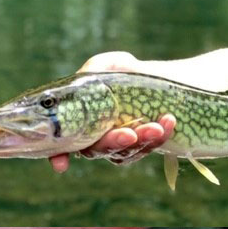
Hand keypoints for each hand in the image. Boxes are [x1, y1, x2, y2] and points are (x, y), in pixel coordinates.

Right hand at [49, 52, 174, 172]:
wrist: (154, 78)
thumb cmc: (121, 72)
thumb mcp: (107, 65)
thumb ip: (95, 70)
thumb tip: (89, 76)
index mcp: (78, 120)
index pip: (61, 143)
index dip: (59, 155)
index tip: (62, 164)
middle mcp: (94, 138)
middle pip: (97, 150)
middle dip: (114, 143)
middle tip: (129, 135)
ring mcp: (118, 146)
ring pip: (125, 153)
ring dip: (142, 141)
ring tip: (159, 126)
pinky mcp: (140, 148)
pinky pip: (148, 148)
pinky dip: (160, 136)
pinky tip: (168, 122)